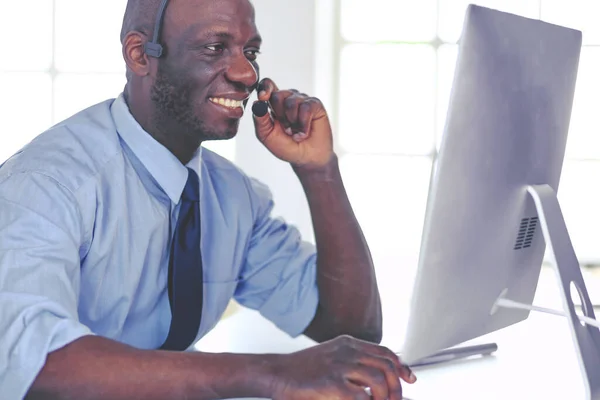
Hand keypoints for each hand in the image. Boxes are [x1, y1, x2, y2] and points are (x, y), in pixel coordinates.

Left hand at [252, 78, 333, 168]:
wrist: (307, 158)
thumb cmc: (286, 147)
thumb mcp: (267, 136)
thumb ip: (260, 120)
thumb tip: (256, 103)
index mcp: (274, 103)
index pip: (267, 85)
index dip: (264, 88)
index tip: (263, 97)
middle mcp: (288, 98)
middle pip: (277, 95)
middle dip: (279, 115)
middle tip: (286, 129)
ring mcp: (302, 100)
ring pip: (291, 101)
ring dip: (292, 122)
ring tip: (295, 131)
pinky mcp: (315, 105)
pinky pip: (306, 108)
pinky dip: (303, 124)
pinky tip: (304, 132)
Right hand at [270, 335, 416, 399]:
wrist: (275, 372)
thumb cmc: (301, 370)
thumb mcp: (331, 358)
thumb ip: (353, 365)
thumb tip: (376, 383)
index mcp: (348, 343)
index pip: (384, 351)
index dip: (401, 366)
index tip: (409, 379)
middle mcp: (347, 351)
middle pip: (386, 366)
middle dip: (397, 387)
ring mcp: (339, 366)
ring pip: (378, 380)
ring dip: (386, 397)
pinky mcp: (331, 383)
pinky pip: (361, 396)